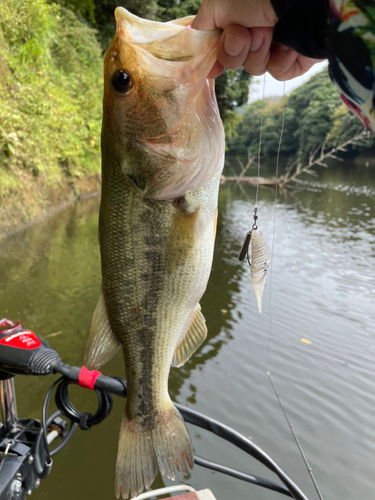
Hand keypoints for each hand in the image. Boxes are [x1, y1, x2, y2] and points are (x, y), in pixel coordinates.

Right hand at [191, 0, 323, 79]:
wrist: (301, 4)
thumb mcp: (218, 4)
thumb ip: (202, 26)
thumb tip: (202, 59)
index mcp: (239, 15)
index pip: (219, 43)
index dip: (214, 56)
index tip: (212, 67)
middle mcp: (257, 28)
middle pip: (234, 59)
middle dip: (235, 50)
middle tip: (246, 34)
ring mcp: (276, 44)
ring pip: (254, 67)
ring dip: (257, 53)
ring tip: (270, 33)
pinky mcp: (294, 59)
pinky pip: (277, 72)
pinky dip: (280, 60)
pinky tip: (287, 45)